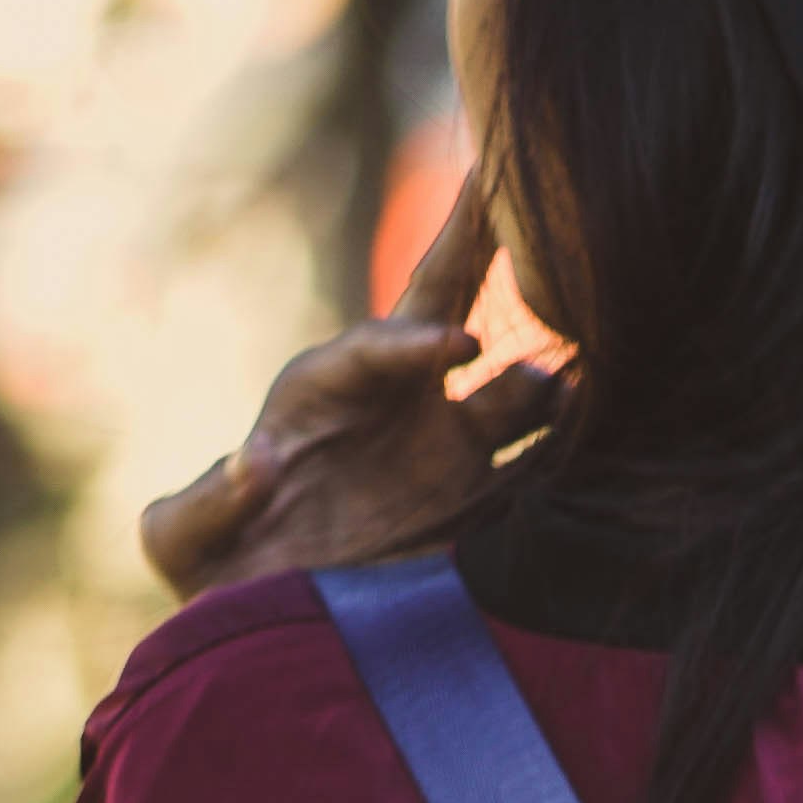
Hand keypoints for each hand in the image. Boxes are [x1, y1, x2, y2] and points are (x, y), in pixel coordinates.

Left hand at [135, 189, 565, 601]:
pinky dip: (577, 443)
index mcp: (321, 395)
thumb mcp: (180, 544)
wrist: (281, 621)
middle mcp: (392, 401)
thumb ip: (195, 512)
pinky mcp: (482, 498)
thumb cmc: (220, 575)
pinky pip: (538, 459)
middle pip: (442, 304)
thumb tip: (253, 468)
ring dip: (551, 374)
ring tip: (602, 355)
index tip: (459, 349)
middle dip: (478, 244)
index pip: (371, 351)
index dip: (412, 346)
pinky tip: (621, 422)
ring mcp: (446, 445)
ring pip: (511, 386)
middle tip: (513, 182)